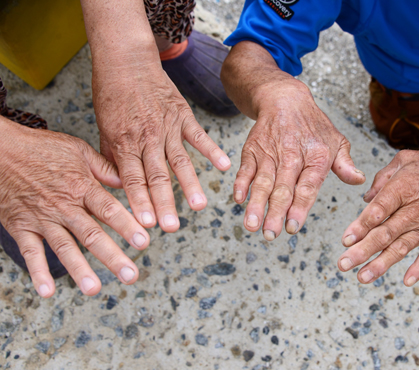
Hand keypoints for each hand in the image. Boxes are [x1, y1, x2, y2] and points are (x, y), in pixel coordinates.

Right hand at [0, 119, 149, 297]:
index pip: (108, 210)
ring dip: (79, 270)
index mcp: (81, 186)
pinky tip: (47, 291)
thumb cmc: (42, 148)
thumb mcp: (78, 151)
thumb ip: (105, 169)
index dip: (127, 226)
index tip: (144, 242)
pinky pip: (30, 252)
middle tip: (131, 275)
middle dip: (112, 257)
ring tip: (94, 289)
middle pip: (91, 234)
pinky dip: (37, 272)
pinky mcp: (21, 227)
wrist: (0, 150)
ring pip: (64, 247)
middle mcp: (64, 205)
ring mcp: (42, 218)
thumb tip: (130, 182)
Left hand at [93, 56, 230, 231]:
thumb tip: (118, 186)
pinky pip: (199, 136)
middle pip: (157, 176)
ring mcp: (167, 127)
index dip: (139, 202)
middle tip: (171, 227)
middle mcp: (147, 138)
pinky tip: (224, 166)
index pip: (132, 179)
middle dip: (164, 204)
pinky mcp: (183, 116)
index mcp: (125, 143)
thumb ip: (113, 158)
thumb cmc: (112, 96)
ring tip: (199, 207)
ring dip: (189, 186)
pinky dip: (212, 150)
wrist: (127, 62)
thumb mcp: (103, 128)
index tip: (146, 224)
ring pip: (180, 162)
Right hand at [234, 81, 365, 239]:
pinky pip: (246, 169)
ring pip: (263, 181)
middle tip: (271, 234)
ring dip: (256, 204)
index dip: (299, 207)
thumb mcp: (336, 140)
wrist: (284, 99)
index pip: (307, 186)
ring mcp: (270, 153)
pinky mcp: (252, 150)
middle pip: (283, 188)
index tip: (293, 226)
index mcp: (316, 156)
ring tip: (252, 224)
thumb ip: (345, 164)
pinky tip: (238, 200)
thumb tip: (358, 181)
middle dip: (275, 212)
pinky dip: (241, 184)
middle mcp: (292, 155)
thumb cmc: (313, 125)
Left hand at [337, 149, 418, 285]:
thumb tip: (366, 199)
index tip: (346, 239)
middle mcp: (415, 211)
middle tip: (343, 264)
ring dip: (381, 265)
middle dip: (362, 251)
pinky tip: (406, 281)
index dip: (361, 226)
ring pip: (402, 249)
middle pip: (385, 234)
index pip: (378, 210)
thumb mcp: (406, 160)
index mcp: (404, 189)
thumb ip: (382, 178)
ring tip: (362, 277)